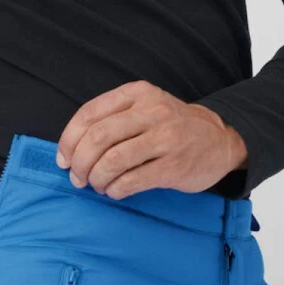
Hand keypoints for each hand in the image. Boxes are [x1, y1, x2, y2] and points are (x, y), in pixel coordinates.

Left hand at [55, 81, 247, 198]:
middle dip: (80, 163)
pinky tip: (115, 191)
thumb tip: (70, 152)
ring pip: (112, 160)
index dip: (68, 140)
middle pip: (97, 138)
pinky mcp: (174, 166)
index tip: (64, 160)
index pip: (89, 114)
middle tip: (78, 178)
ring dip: (96, 178)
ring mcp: (165, 139)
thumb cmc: (171, 126)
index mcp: (137, 93)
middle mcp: (151, 112)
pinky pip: (132, 181)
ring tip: (97, 185)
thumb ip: (111, 119)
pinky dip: (115, 190)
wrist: (220, 139)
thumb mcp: (144, 107)